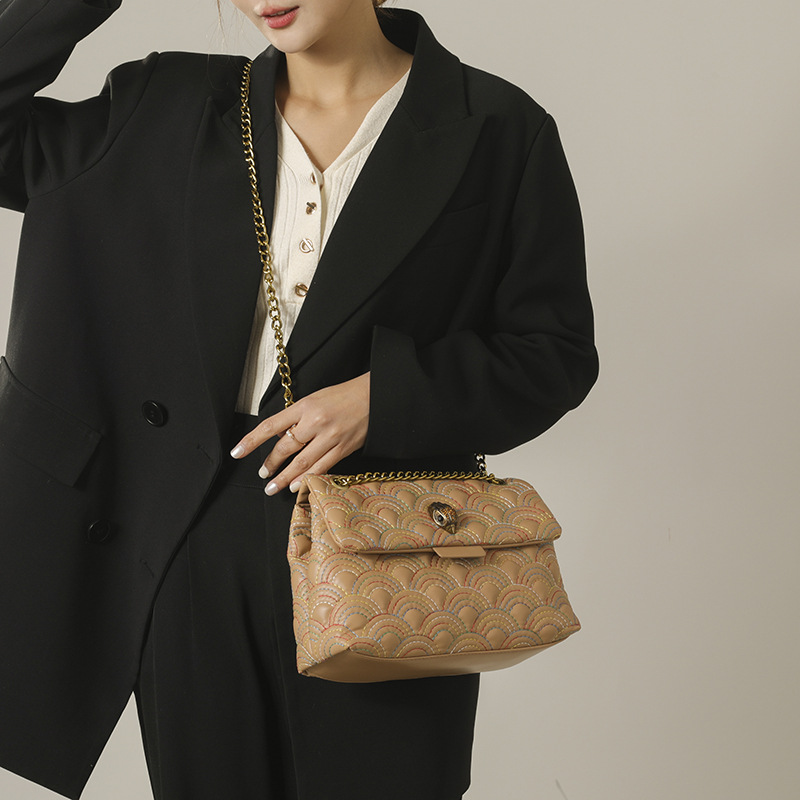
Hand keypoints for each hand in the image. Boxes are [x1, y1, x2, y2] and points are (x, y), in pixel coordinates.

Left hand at [229, 372, 369, 494]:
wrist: (375, 396)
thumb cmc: (344, 396)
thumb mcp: (315, 399)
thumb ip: (297, 417)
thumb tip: (279, 437)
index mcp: (305, 406)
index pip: (271, 425)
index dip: (251, 440)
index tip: (237, 452)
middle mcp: (315, 421)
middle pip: (285, 448)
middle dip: (270, 464)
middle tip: (262, 474)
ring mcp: (330, 437)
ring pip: (301, 463)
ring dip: (284, 478)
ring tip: (272, 487)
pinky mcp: (344, 448)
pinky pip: (321, 467)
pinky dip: (306, 479)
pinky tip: (296, 486)